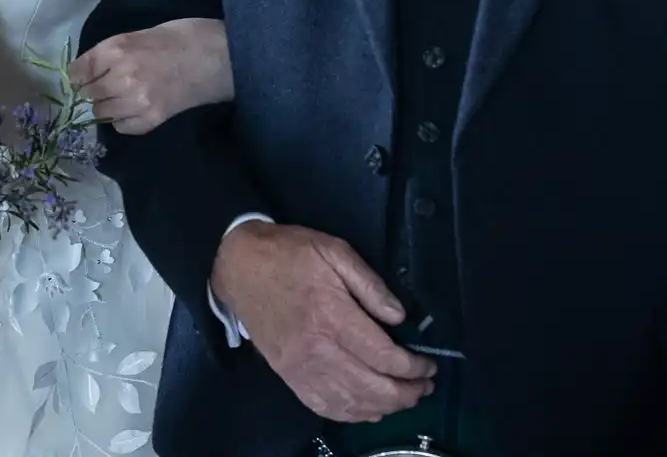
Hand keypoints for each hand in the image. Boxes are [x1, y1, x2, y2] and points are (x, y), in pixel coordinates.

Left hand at [70, 18, 232, 133]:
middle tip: (105, 83)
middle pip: (88, 93)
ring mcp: (138, 101)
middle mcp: (122, 76)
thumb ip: (112, 52)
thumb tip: (87, 70)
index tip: (81, 75)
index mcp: (118, 49)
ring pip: (101, 112)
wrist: (219, 57)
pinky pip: (122, 126)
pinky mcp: (152, 119)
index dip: (78, 74)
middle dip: (92, 89)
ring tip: (122, 95)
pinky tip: (134, 107)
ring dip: (106, 105)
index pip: (79, 70)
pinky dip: (123, 119)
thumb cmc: (181, 36)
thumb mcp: (139, 33)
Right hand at [209, 222, 436, 423]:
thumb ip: (370, 284)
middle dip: (407, 393)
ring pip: (352, 404)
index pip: (383, 356)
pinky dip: (353, 414)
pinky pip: (326, 408)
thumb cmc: (289, 254)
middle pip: (373, 388)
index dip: (413, 367)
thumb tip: (399, 317)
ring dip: (385, 407)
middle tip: (425, 385)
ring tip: (405, 398)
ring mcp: (301, 369)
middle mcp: (317, 350)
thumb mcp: (334, 251)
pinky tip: (370, 408)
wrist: (238, 267)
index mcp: (332, 316)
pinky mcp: (290, 378)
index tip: (428, 364)